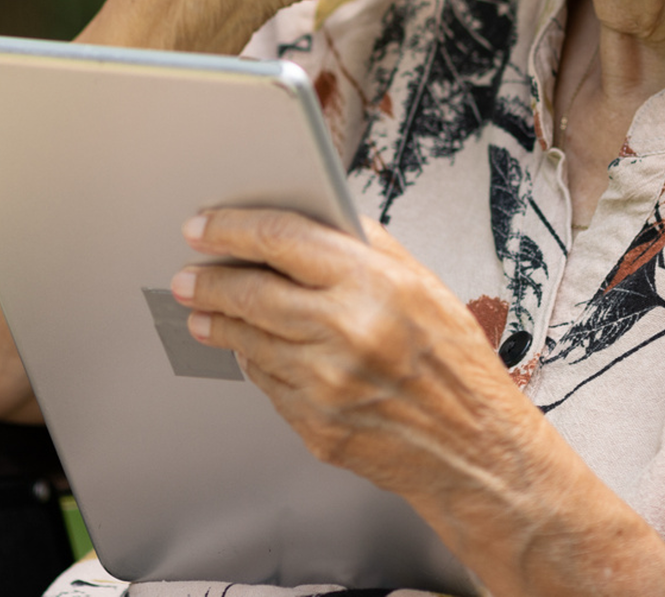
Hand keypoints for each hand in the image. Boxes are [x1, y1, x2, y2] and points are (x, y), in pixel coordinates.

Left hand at [171, 207, 539, 506]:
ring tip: (206, 312)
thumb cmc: (455, 365)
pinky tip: (253, 352)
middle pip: (250, 292)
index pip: (281, 239)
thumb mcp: (424, 285)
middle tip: (188, 274)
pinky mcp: (315, 425)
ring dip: (219, 323)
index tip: (204, 225)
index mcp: (374, 285)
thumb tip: (312, 216)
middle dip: (208, 280)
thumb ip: (366, 247)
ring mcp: (326, 384)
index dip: (231, 228)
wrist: (475, 449)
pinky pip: (267, 384)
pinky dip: (255, 363)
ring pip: (248, 342)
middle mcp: (346, 332)